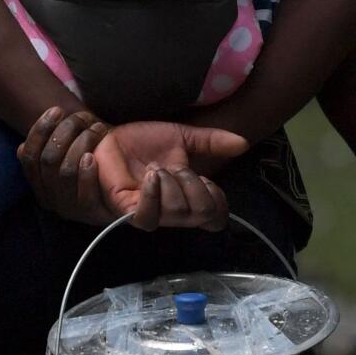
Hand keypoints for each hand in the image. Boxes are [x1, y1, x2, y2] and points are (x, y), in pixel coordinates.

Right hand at [18, 108, 114, 224]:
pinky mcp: (92, 216)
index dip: (40, 131)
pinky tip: (93, 157)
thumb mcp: (68, 155)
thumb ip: (48, 149)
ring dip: (80, 145)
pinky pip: (84, 195)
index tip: (57, 110)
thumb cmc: (95, 163)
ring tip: (96, 129)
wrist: (127, 189)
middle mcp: (50, 200)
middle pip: (47, 160)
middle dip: (64, 132)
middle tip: (82, 118)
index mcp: (39, 185)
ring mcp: (70, 210)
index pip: (28, 156)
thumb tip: (21, 148)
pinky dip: (86, 173)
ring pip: (65, 172)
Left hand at [92, 120, 247, 231]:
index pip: (215, 218)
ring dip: (171, 186)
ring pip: (176, 214)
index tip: (206, 179)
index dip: (218, 201)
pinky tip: (150, 175)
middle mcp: (171, 211)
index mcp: (187, 197)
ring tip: (156, 168)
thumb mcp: (183, 136)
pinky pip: (145, 216)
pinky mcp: (125, 209)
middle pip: (199, 213)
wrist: (111, 136)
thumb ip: (212, 141)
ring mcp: (149, 212)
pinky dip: (153, 194)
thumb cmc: (145, 141)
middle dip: (193, 184)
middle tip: (176, 168)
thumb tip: (243, 143)